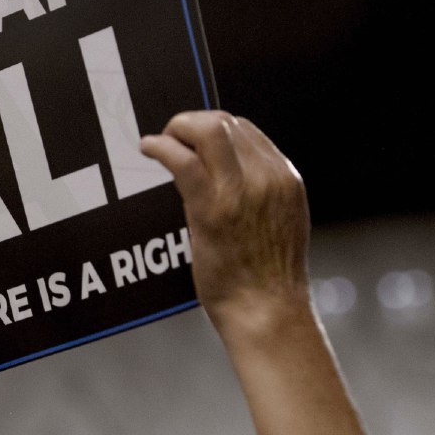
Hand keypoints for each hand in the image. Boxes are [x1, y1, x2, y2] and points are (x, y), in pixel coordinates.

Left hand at [140, 110, 311, 341]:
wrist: (268, 312)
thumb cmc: (265, 278)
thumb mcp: (276, 223)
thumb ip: (257, 195)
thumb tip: (223, 176)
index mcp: (286, 179)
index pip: (246, 130)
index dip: (212, 127)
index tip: (190, 137)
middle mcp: (269, 177)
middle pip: (226, 123)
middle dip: (192, 122)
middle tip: (171, 137)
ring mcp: (243, 190)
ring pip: (208, 130)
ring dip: (177, 129)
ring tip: (159, 142)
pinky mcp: (214, 207)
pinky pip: (182, 160)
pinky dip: (161, 147)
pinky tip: (148, 149)